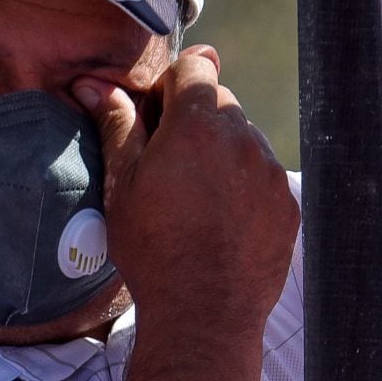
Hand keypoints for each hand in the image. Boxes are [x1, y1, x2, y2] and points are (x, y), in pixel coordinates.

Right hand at [75, 46, 297, 349]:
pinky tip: (221, 220)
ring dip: (222, 153)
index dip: (172, 83)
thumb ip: (117, 126)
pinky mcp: (288, 205)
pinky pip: (264, 176)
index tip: (156, 115)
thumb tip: (92, 84)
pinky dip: (245, 186)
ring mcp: (272, 173)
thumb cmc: (154, 249)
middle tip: (168, 162)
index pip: (196, 66)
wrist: (205, 314)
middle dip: (195, 119)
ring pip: (245, 140)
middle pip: (221, 103)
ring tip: (196, 200)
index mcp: (198, 126)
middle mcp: (244, 140)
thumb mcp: (122, 185)